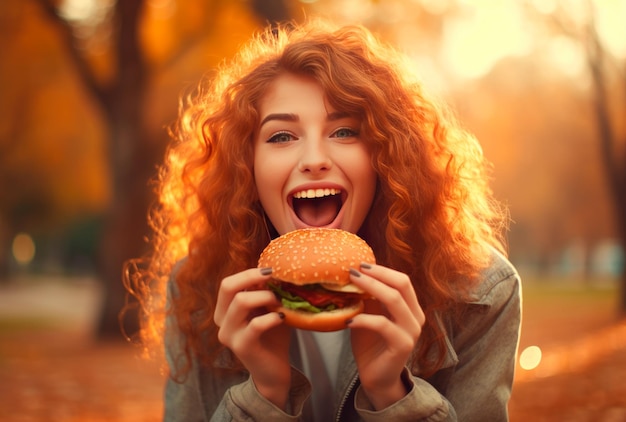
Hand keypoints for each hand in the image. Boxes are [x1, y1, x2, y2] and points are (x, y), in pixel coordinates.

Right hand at [214, 268, 290, 408]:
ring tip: (280, 302)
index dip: (248, 273)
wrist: (273, 371)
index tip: (271, 270)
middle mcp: (221, 322)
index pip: (227, 283)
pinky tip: (282, 317)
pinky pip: (255, 324)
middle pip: (228, 287)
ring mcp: (229, 335)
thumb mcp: (268, 309)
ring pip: (241, 301)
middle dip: (252, 276)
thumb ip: (266, 292)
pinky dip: (272, 317)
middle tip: (274, 276)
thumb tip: (276, 269)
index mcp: (224, 311)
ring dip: (265, 296)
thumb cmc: (272, 336)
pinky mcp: (242, 347)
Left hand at [347, 263, 424, 409]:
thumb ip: (367, 297)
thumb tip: (351, 273)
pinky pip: (383, 324)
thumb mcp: (369, 314)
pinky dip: (363, 319)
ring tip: (350, 284)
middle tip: (354, 270)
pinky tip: (348, 320)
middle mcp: (416, 317)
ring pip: (394, 300)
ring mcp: (411, 331)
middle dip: (377, 274)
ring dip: (370, 288)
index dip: (382, 269)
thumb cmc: (371, 344)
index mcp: (411, 308)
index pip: (402, 279)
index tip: (360, 264)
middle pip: (402, 284)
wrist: (376, 378)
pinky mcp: (402, 345)